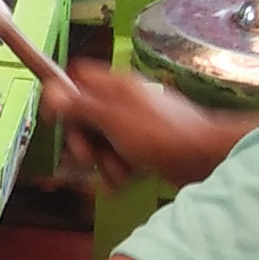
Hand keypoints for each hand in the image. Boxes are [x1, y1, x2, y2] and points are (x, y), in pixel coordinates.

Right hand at [43, 60, 247, 190]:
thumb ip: (81, 106)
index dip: (62, 97)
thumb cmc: (159, 135)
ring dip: (103, 161)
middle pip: (84, 115)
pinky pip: (119, 155)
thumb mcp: (112, 120)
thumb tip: (51, 90)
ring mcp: (135, 124)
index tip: (56, 121)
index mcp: (116, 86)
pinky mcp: (145, 146)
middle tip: (88, 157)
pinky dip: (119, 170)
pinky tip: (126, 181)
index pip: (76, 78)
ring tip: (118, 173)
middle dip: (84, 141)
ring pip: (101, 140)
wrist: (207, 158)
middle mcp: (123, 101)